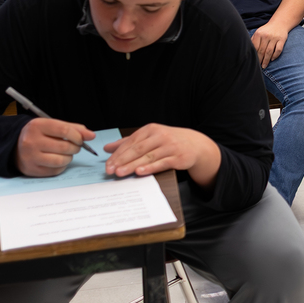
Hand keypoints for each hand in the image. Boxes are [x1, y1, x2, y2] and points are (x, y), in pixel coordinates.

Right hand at [15, 118, 95, 176]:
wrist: (15, 146)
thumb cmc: (39, 134)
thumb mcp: (52, 125)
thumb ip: (73, 128)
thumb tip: (91, 135)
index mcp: (37, 126)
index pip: (64, 130)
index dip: (78, 136)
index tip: (82, 139)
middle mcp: (31, 141)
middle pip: (64, 147)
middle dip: (76, 147)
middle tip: (75, 146)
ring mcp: (30, 157)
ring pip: (61, 160)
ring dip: (69, 157)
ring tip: (67, 153)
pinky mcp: (32, 170)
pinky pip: (55, 170)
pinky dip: (62, 166)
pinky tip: (58, 160)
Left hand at [104, 123, 219, 184]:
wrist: (195, 144)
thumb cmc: (169, 141)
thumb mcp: (150, 137)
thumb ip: (129, 142)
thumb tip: (107, 148)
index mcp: (151, 129)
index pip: (131, 142)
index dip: (118, 154)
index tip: (108, 164)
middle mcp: (160, 136)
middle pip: (138, 149)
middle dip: (122, 160)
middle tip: (110, 170)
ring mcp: (170, 146)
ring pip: (148, 157)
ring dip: (133, 166)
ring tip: (121, 173)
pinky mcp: (178, 157)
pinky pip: (161, 163)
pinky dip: (150, 168)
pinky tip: (140, 172)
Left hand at [252, 19, 290, 66]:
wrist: (280, 23)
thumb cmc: (267, 30)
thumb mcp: (259, 32)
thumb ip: (254, 40)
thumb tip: (248, 50)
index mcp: (259, 34)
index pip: (255, 47)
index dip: (254, 55)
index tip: (253, 61)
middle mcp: (266, 35)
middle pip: (262, 50)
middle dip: (260, 59)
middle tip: (258, 66)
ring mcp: (275, 37)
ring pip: (269, 51)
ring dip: (266, 60)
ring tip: (264, 66)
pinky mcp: (282, 39)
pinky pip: (278, 49)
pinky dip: (275, 55)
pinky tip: (272, 59)